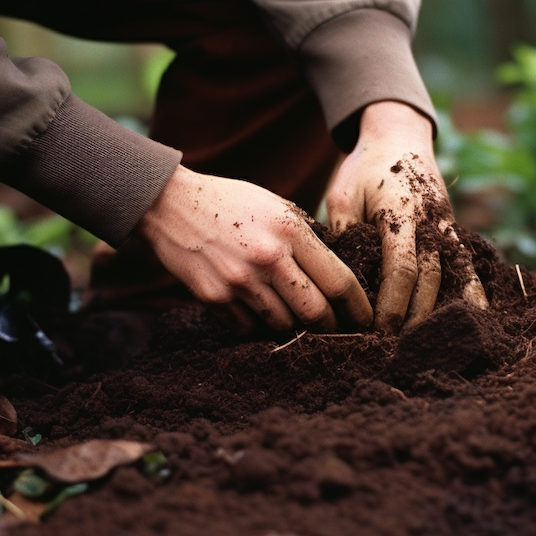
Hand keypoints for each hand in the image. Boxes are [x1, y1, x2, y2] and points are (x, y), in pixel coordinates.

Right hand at [134, 166, 372, 333]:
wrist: (169, 204)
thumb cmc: (232, 203)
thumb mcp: (277, 206)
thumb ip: (308, 237)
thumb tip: (339, 275)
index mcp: (290, 231)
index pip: (339, 282)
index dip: (359, 307)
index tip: (366, 319)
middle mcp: (267, 258)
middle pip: (316, 313)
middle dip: (332, 328)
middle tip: (339, 332)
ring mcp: (239, 281)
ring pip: (283, 326)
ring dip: (296, 330)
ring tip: (301, 325)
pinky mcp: (214, 298)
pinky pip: (250, 328)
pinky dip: (261, 328)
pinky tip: (263, 316)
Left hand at [326, 101, 487, 332]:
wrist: (400, 135)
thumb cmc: (364, 167)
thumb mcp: (342, 195)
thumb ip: (345, 236)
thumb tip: (341, 283)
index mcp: (401, 212)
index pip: (401, 267)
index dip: (392, 303)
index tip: (378, 330)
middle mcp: (431, 221)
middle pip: (429, 279)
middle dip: (414, 316)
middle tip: (396, 348)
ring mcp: (447, 226)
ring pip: (453, 275)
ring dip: (441, 311)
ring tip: (430, 344)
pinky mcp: (453, 230)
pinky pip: (466, 265)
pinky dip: (472, 292)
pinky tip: (476, 319)